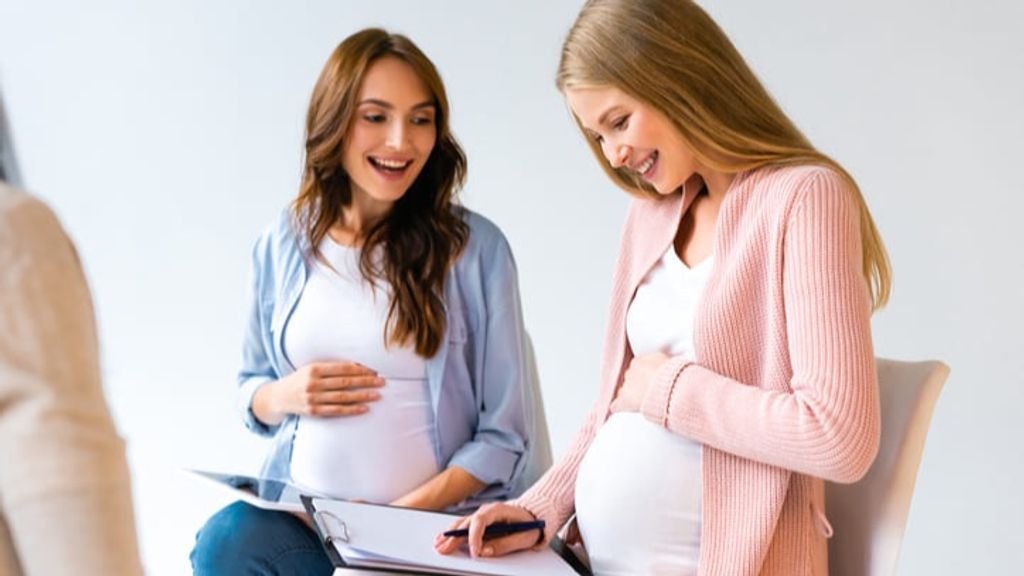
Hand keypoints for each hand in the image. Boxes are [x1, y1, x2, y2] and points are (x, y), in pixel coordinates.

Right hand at [252, 362, 383, 424]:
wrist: (279, 396)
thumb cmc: (301, 379)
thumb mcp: (312, 368)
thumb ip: (332, 368)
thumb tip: (359, 367)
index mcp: (314, 368)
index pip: (343, 369)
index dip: (360, 370)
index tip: (375, 371)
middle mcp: (313, 383)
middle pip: (345, 382)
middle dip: (366, 382)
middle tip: (382, 382)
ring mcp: (313, 398)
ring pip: (343, 397)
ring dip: (363, 396)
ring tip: (378, 395)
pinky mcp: (313, 411)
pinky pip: (337, 411)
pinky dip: (352, 410)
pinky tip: (365, 408)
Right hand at [433, 502, 540, 558]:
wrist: (534, 515)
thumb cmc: (530, 525)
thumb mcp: (523, 537)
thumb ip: (505, 544)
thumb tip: (485, 551)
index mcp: (498, 510)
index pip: (481, 521)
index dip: (475, 537)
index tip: (474, 552)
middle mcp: (486, 511)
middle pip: (467, 523)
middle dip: (455, 538)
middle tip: (444, 549)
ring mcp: (481, 515)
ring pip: (462, 524)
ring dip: (449, 535)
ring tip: (438, 545)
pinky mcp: (479, 522)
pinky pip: (463, 526)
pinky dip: (452, 533)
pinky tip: (442, 538)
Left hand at [609, 352, 669, 413]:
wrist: (668, 386)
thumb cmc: (671, 373)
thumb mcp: (664, 359)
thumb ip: (656, 361)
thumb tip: (656, 364)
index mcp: (639, 362)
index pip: (636, 367)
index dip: (643, 375)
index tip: (649, 380)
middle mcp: (630, 373)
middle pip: (629, 378)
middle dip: (636, 385)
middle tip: (647, 391)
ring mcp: (626, 387)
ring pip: (622, 391)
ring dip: (628, 395)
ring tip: (638, 401)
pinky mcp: (625, 401)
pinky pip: (616, 405)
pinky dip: (618, 407)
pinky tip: (620, 409)